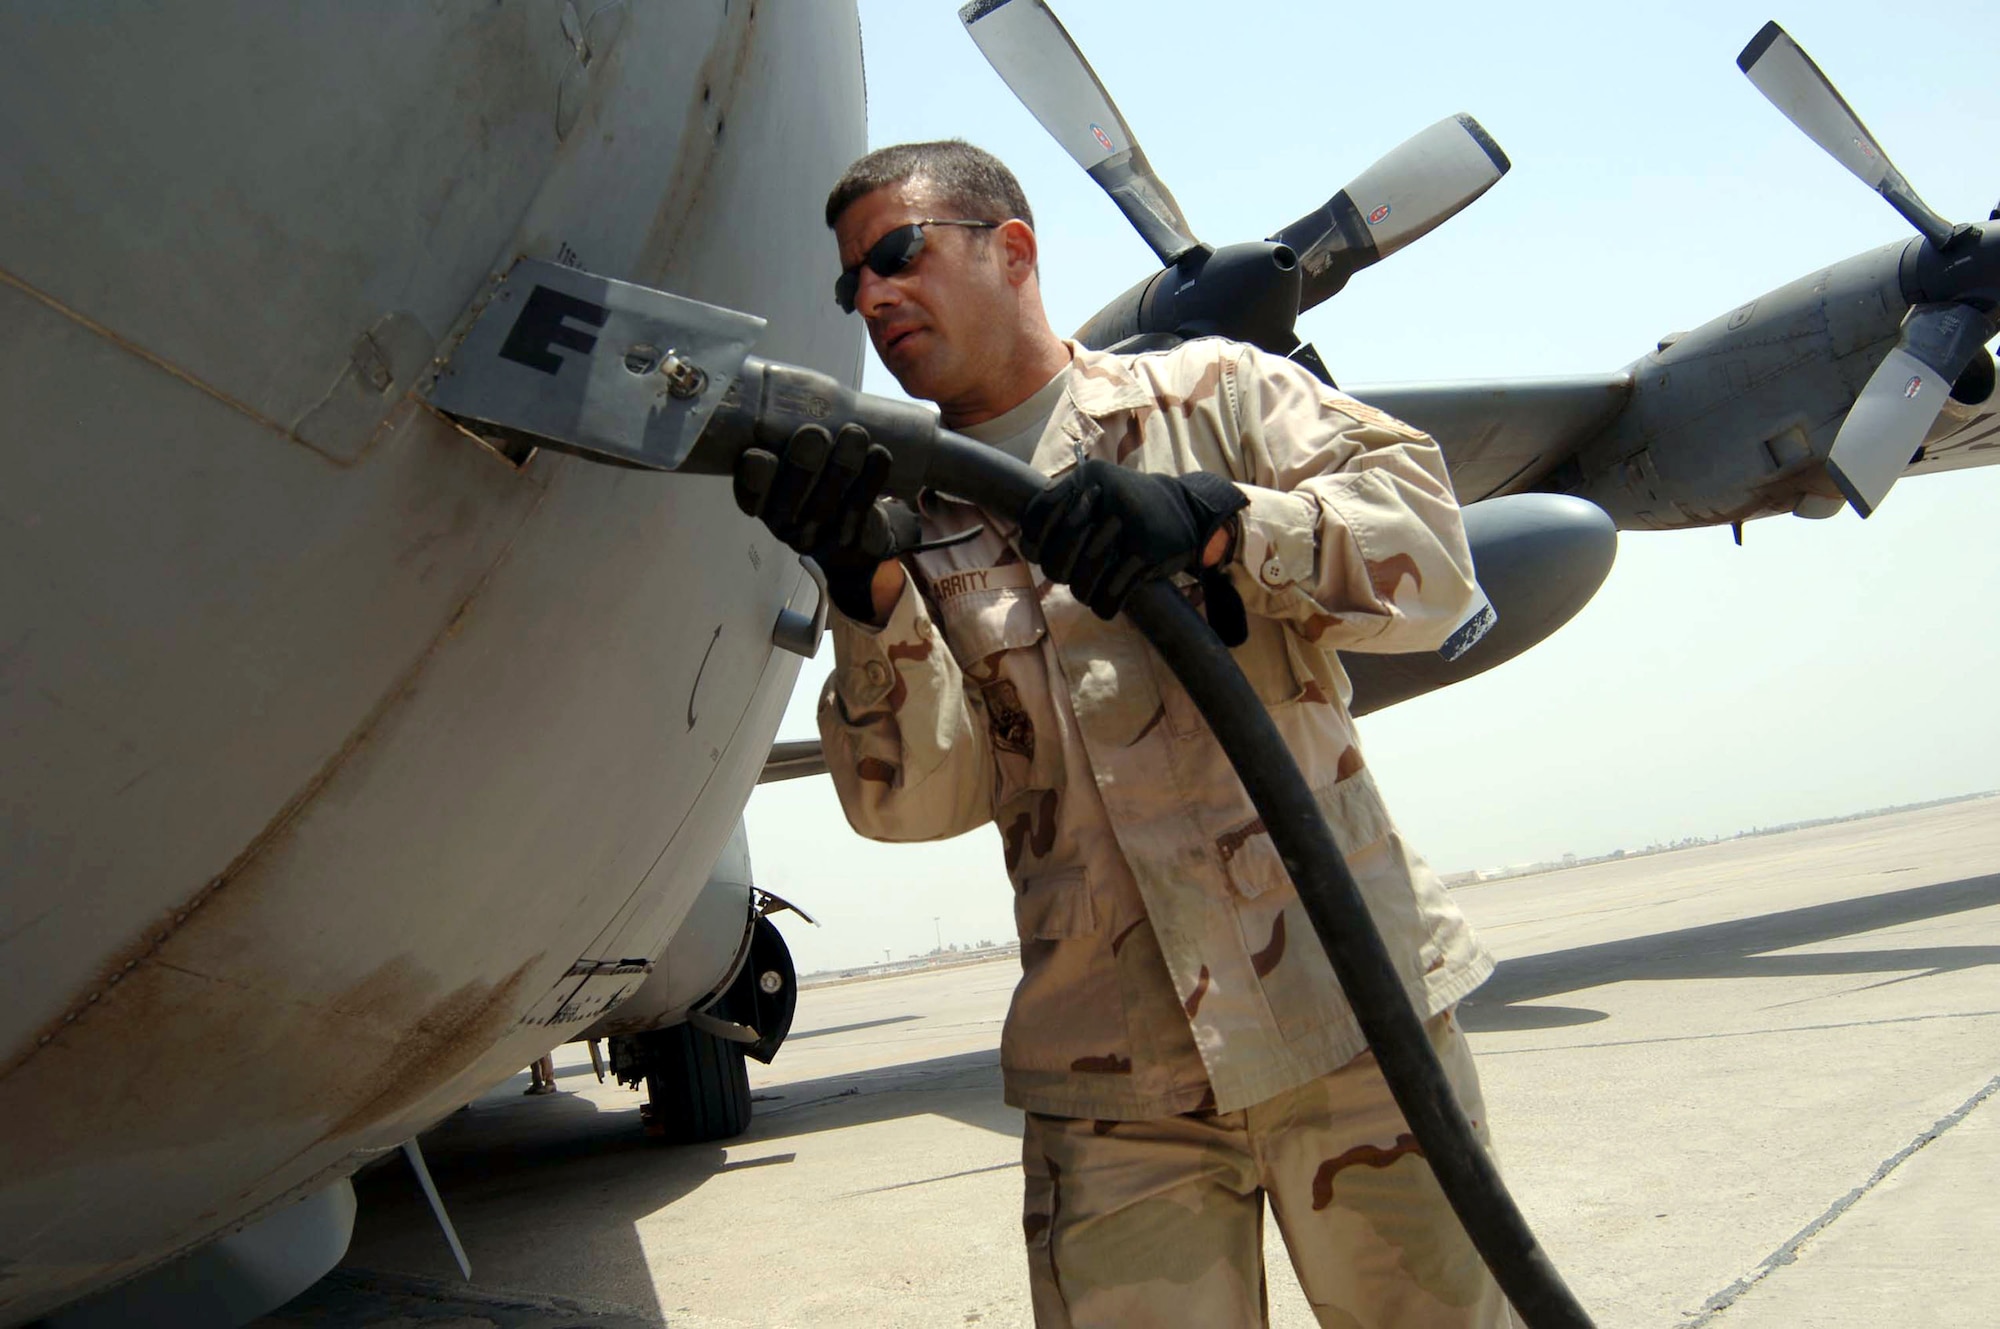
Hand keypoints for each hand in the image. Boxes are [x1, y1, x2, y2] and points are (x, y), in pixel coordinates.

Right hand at [734, 423, 914, 620]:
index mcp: (764, 502)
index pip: (750, 497)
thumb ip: (789, 434)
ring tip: (855, 433)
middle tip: (815, 433)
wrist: (854, 530)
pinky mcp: (849, 541)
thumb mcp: (797, 460)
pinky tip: (879, 454)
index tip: (759, 454)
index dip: (753, 480)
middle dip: (802, 466)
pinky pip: (859, 511)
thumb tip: (797, 387)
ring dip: (841, 467)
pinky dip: (871, 479)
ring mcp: (817, 537)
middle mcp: (785, 523)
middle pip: (788, 503)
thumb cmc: (817, 480)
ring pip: (826, 507)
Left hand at [1018, 460, 1247, 619]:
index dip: (1036, 545)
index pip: (1035, 519)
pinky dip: (1106, 606)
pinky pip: (1111, 594)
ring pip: (1081, 582)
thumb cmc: (1129, 511)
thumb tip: (1028, 547)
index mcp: (1085, 478)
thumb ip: (1061, 510)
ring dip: (1086, 594)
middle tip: (1076, 573)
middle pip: (1055, 559)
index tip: (1048, 553)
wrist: (1189, 510)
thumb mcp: (1097, 492)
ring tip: (1093, 591)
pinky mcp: (1147, 549)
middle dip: (1063, 574)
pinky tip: (1109, 604)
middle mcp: (1103, 495)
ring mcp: (1126, 522)